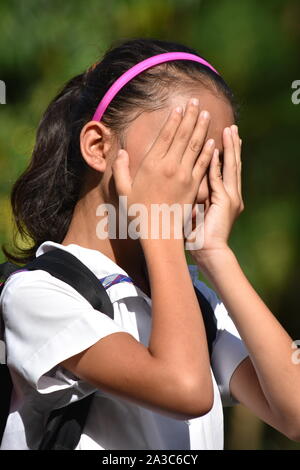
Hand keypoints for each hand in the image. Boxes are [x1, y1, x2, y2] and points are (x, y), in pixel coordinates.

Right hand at [112, 98, 215, 239]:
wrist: (159, 232)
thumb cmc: (138, 213)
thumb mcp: (123, 191)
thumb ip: (121, 170)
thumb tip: (122, 152)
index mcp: (152, 165)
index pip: (165, 136)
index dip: (173, 120)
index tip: (179, 107)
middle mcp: (170, 166)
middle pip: (183, 135)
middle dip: (190, 116)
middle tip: (197, 102)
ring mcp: (184, 176)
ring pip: (195, 146)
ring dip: (202, 128)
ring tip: (207, 114)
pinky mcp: (194, 186)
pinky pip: (203, 164)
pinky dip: (209, 151)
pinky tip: (213, 141)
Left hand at [189, 125, 243, 260]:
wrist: (208, 251)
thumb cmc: (199, 235)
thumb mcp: (198, 213)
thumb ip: (196, 198)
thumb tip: (185, 185)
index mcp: (225, 196)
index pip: (226, 168)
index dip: (225, 151)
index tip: (222, 136)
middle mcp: (231, 194)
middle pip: (233, 163)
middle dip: (232, 144)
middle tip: (232, 127)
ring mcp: (231, 197)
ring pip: (231, 166)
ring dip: (230, 148)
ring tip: (229, 130)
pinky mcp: (226, 201)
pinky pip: (219, 179)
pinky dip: (217, 164)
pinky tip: (214, 150)